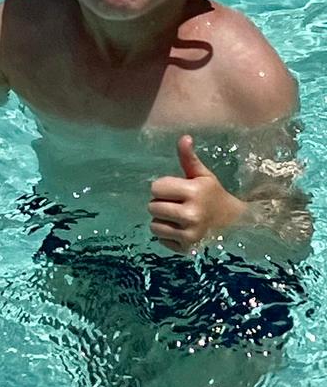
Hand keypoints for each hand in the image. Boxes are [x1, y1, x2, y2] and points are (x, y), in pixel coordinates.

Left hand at [148, 134, 245, 252]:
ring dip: (162, 221)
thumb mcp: (203, 175)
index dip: (163, 187)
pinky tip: (180, 230)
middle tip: (176, 204)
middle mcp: (191, 214)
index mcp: (194, 192)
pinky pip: (160, 239)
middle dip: (161, 204)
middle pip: (152, 207)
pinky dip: (167, 235)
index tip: (176, 190)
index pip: (156, 188)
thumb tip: (184, 138)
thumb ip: (189, 158)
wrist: (233, 222)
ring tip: (177, 218)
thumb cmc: (213, 195)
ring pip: (154, 225)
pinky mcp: (186, 248)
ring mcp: (189, 234)